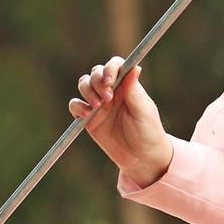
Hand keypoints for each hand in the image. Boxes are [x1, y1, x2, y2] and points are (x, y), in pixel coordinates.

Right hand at [69, 56, 172, 186]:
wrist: (140, 157)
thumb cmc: (148, 132)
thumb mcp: (144, 112)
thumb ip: (134, 92)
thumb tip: (135, 67)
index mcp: (127, 85)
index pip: (115, 66)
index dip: (110, 68)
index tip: (110, 81)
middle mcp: (112, 91)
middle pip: (96, 72)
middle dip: (98, 81)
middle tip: (107, 98)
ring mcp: (99, 104)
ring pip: (84, 84)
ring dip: (87, 91)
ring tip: (98, 107)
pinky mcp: (89, 118)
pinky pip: (75, 105)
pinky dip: (76, 106)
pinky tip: (85, 114)